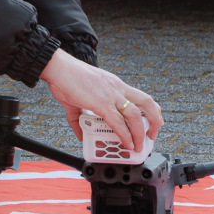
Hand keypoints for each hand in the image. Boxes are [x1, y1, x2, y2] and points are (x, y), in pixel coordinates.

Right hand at [40, 48, 162, 150]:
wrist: (58, 68)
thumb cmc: (67, 78)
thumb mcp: (77, 100)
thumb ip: (79, 120)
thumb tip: (81, 135)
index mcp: (115, 85)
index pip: (140, 98)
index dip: (149, 112)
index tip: (150, 123)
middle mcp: (117, 89)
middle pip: (147, 103)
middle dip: (155, 121)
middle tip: (152, 135)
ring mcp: (111, 95)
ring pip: (136, 115)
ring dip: (140, 133)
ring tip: (139, 145)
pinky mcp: (101, 103)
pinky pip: (118, 122)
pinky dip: (125, 135)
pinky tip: (127, 143)